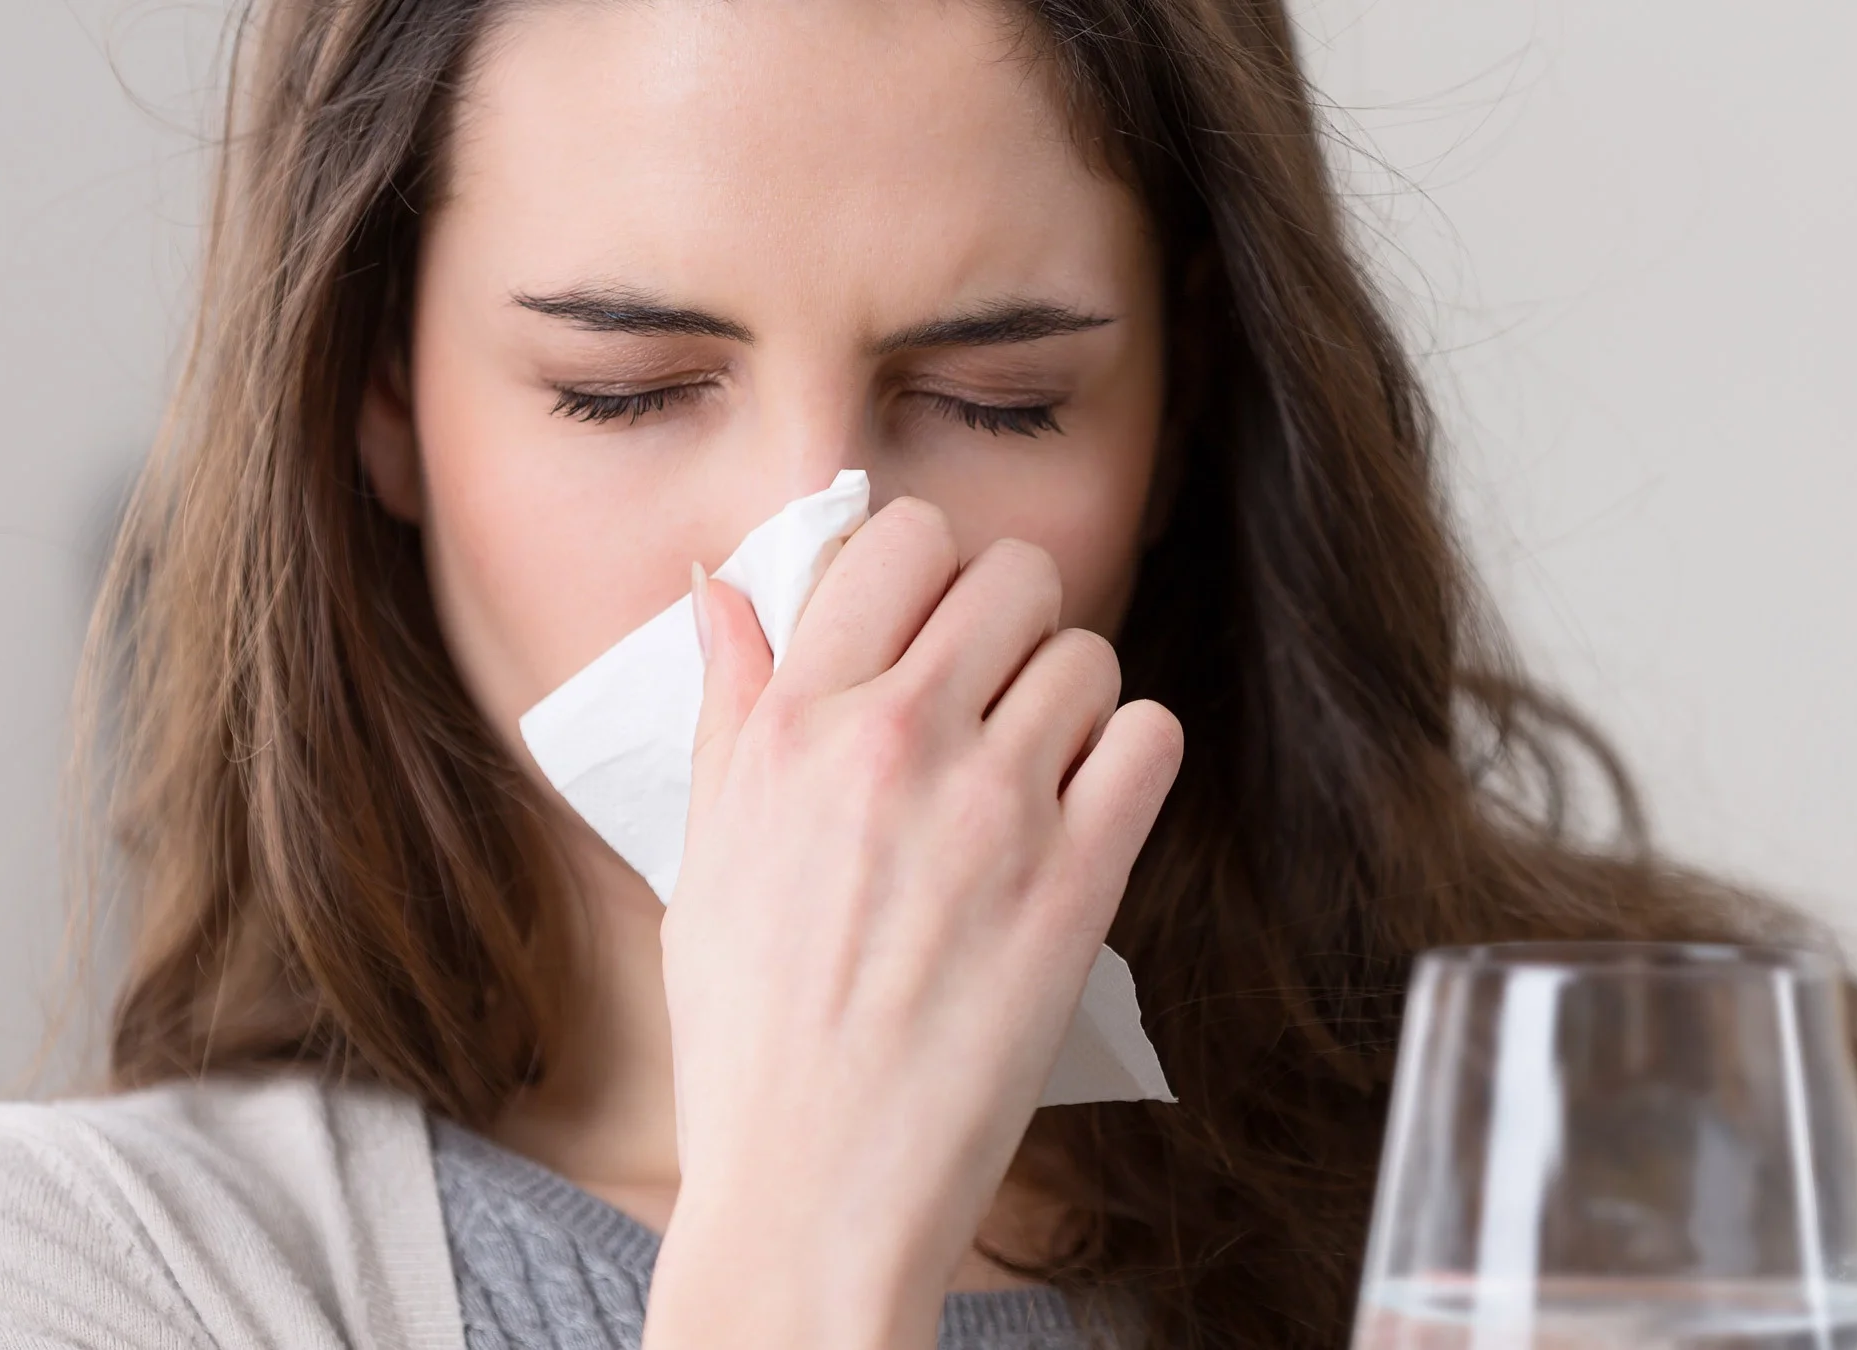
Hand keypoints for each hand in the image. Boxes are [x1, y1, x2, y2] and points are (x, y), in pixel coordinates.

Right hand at [642, 496, 1182, 1349]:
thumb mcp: (705, 858)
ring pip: (1088, 655)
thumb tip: (726, 597)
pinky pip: (1151, 741)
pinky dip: (1132, 759)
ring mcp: (996, 810)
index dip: (926, 564)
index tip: (927, 614)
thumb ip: (730, 711)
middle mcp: (896, 745)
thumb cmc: (750, 1040)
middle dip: (1010, 617)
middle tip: (992, 686)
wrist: (819, 1187)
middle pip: (1011, 576)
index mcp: (795, 729)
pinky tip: (1087, 808)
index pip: (896, 540)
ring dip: (1071, 699)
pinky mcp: (1079, 882)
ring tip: (1035, 769)